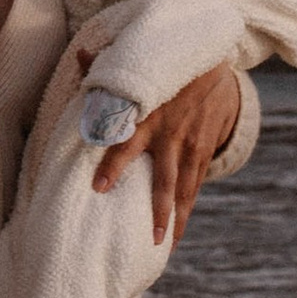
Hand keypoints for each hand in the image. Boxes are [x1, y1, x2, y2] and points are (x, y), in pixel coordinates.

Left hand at [96, 62, 243, 246]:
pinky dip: (188, 207)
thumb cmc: (166, 67)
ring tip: (163, 244)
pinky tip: (179, 230)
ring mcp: (191, 145)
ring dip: (175, 217)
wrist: (216, 63)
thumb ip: (107, 64)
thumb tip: (80, 52)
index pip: (126, 141)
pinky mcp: (204, 150)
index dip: (113, 164)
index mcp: (148, 113)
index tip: (98, 187)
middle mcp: (170, 133)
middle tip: (148, 238)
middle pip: (162, 177)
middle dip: (156, 209)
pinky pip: (196, 184)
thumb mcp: (139, 61)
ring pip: (183, 187)